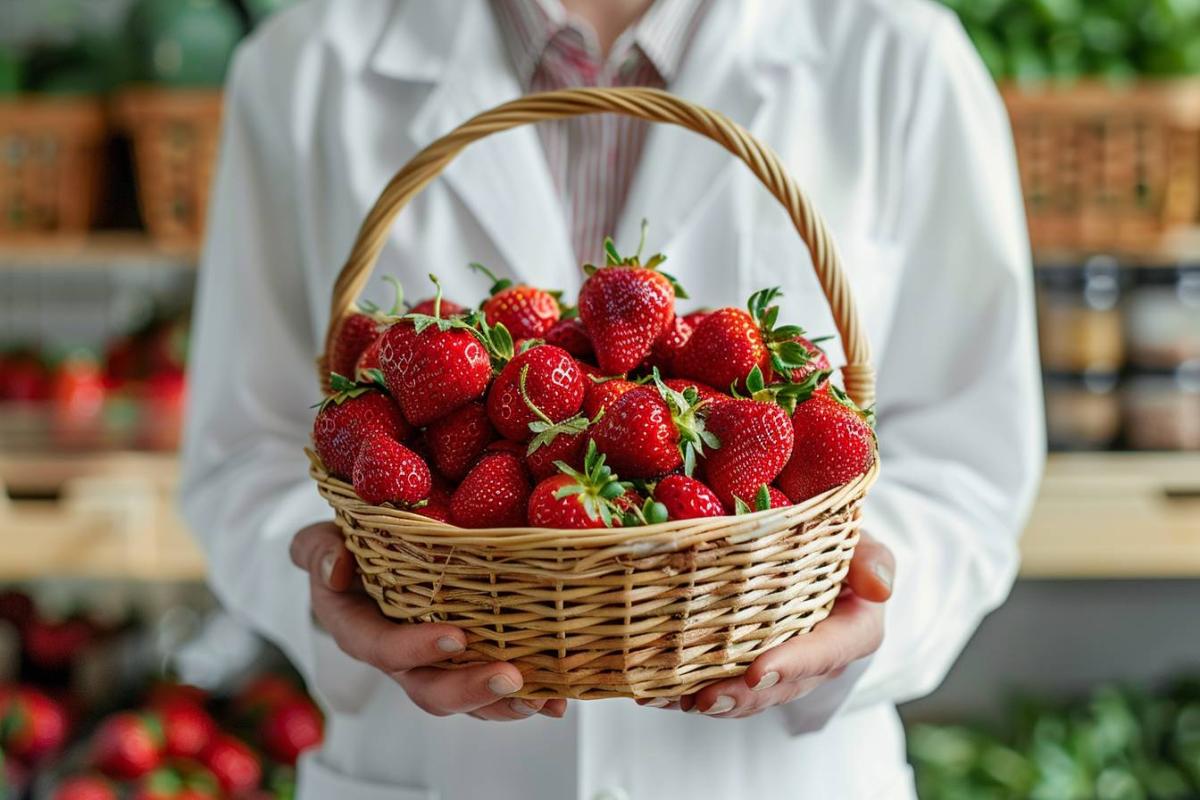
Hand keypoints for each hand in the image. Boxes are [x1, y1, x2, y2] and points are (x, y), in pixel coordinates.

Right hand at [290, 522, 566, 720]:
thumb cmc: (347, 546)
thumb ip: (318, 550)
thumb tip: (336, 569)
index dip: (416, 649)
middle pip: (431, 690)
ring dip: (507, 704)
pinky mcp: (466, 663)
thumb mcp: (322, 539)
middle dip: (471, 689)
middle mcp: (399, 658)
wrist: (369, 559)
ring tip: (545, 700)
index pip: (383, 649)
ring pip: (468, 699)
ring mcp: (434, 666)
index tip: (456, 637)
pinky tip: (559, 697)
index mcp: (359, 630)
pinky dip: (528, 695)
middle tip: (512, 678)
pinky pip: (492, 689)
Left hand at [638, 532, 894, 717]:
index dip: (794, 664)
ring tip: (670, 698)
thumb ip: (872, 559)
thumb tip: (879, 588)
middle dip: (741, 695)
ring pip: (749, 692)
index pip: (828, 651)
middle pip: (781, 685)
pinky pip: (722, 680)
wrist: (817, 551)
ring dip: (709, 698)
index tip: (761, 670)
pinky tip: (657, 690)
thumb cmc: (839, 544)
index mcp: (852, 629)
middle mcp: (817, 658)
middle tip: (703, 698)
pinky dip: (688, 687)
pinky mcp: (749, 662)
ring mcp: (782, 665)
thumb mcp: (861, 542)